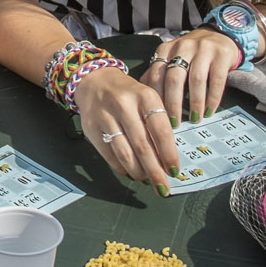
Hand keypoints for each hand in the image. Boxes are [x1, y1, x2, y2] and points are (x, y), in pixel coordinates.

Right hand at [72, 68, 177, 191]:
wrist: (94, 80)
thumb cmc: (127, 93)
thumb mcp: (147, 99)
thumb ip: (158, 124)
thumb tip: (167, 158)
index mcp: (145, 96)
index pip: (160, 131)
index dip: (169, 154)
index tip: (174, 170)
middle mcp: (124, 105)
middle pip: (142, 146)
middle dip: (155, 170)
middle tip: (162, 186)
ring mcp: (105, 117)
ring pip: (124, 153)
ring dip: (138, 172)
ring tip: (146, 179)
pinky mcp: (91, 128)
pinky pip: (109, 155)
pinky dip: (121, 167)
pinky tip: (130, 172)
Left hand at [137, 30, 238, 126]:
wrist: (219, 35)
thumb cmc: (189, 53)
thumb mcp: (170, 58)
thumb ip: (157, 75)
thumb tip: (143, 100)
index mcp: (165, 50)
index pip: (156, 76)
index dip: (156, 99)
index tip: (158, 117)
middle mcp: (183, 47)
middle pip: (174, 79)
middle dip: (173, 104)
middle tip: (175, 124)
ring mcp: (203, 49)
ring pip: (196, 80)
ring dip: (195, 103)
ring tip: (194, 119)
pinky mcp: (221, 55)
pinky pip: (216, 80)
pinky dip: (212, 98)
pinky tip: (209, 110)